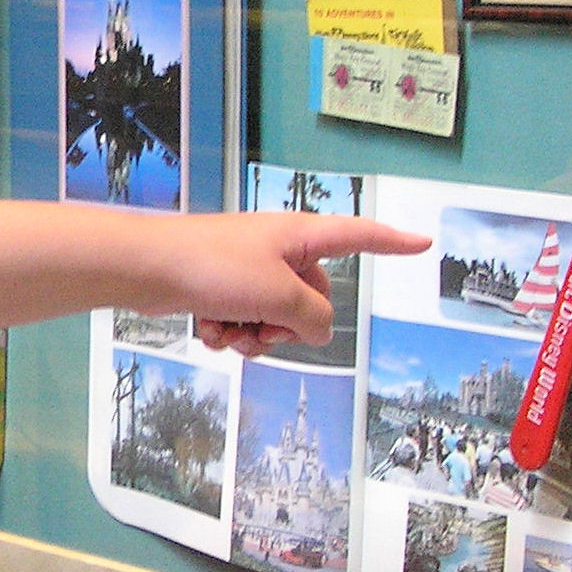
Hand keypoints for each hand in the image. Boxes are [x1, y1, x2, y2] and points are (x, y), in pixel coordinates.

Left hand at [180, 212, 429, 355]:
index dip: (392, 241)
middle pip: (312, 299)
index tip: (423, 241)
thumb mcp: (279, 294)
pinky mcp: (221, 288)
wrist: (148, 268)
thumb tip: (317, 329)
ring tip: (229, 330)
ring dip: (254, 335)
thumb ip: (313, 316)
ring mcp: (248, 270)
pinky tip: (208, 329)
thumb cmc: (214, 267)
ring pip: (274, 318)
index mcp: (300, 236)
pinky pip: (243, 322)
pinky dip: (228, 332)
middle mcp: (278, 249)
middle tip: (262, 327)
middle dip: (290, 325)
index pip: (358, 236)